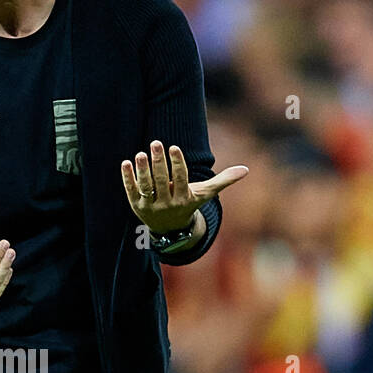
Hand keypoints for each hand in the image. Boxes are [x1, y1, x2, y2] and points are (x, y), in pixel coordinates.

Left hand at [121, 140, 248, 232]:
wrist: (169, 229)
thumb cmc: (188, 203)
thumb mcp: (205, 194)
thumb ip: (223, 180)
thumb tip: (246, 169)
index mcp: (184, 198)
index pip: (181, 180)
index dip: (177, 164)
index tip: (174, 148)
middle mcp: (166, 203)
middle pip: (162, 181)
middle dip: (159, 162)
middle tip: (156, 143)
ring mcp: (150, 205)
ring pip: (146, 186)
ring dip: (142, 170)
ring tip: (141, 153)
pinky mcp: (136, 205)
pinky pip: (132, 190)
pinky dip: (128, 177)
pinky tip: (126, 162)